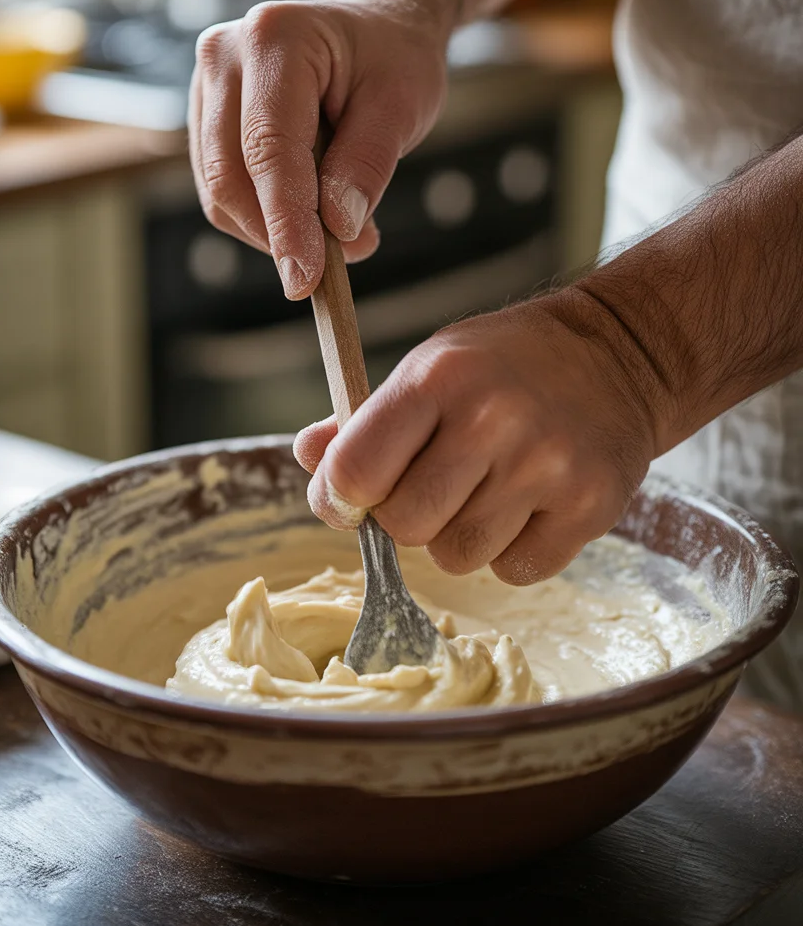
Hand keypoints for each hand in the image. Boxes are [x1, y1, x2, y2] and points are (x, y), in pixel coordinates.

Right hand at [188, 0, 447, 298]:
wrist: (373, 28)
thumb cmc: (392, 59)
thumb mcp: (403, 104)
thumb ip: (368, 164)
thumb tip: (337, 228)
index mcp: (274, 38)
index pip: (269, 147)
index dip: (286, 220)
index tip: (305, 277)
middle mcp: (224, 56)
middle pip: (231, 176)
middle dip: (278, 234)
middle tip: (336, 266)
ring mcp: (205, 87)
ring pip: (221, 192)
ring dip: (273, 231)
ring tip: (337, 229)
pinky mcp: (205, 120)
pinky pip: (223, 190)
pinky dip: (264, 218)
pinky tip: (309, 211)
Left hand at [294, 297, 660, 583]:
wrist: (617, 355)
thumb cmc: (504, 365)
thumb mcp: (428, 368)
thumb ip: (363, 423)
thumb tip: (309, 459)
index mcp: (438, 378)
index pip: (355, 471)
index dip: (341, 498)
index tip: (352, 498)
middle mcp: (491, 420)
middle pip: (404, 527)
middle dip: (406, 518)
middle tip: (434, 484)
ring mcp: (546, 466)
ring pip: (457, 557)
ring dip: (458, 536)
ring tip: (487, 488)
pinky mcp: (590, 507)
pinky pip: (514, 570)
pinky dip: (511, 550)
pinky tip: (528, 504)